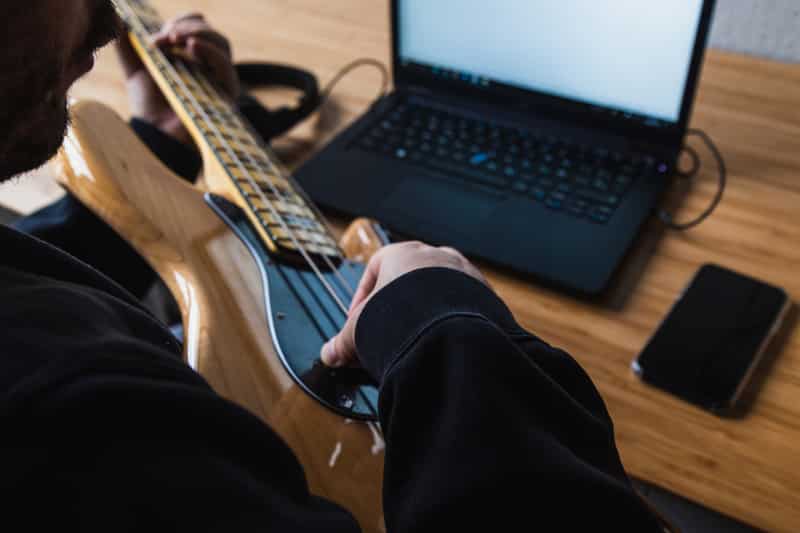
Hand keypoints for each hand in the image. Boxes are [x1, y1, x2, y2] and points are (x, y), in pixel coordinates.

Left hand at [116, 13, 239, 145]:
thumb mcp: (135, 68)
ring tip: (175, 38)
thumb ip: (128, 44)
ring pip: (222, 44)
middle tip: (166, 36)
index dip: (182, 22)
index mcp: (192, 58)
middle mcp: (209, 68)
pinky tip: (192, 47)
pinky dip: (211, 52)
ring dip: (199, 34)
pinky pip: (226, 67)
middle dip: (188, 26)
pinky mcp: (226, 95)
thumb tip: (119, 17)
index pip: (198, 28)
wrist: (155, 135)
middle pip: (211, 33)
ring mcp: (219, 81)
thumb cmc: (147, 107)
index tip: (160, 33)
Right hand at [321, 242, 487, 367]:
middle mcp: (435, 255)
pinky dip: (451, 323)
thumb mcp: (361, 330)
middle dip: (396, 308)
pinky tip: (441, 343)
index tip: (360, 320)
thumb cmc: (404, 318)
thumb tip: (329, 354)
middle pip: (409, 280)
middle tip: (388, 334)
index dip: (364, 297)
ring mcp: (463, 272)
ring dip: (425, 315)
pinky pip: (463, 307)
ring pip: (439, 292)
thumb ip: (342, 342)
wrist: (450, 329)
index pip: (374, 269)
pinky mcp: (484, 294)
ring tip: (415, 342)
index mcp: (402, 252)